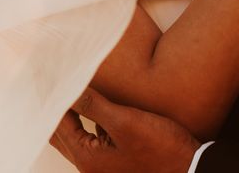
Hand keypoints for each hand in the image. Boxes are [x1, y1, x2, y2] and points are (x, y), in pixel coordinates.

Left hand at [52, 88, 199, 172]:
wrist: (189, 170)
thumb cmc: (161, 149)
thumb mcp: (126, 122)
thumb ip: (94, 106)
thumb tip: (68, 88)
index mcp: (87, 158)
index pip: (58, 122)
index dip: (53, 95)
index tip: (49, 74)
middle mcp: (90, 166)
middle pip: (61, 132)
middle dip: (56, 106)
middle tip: (53, 80)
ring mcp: (102, 166)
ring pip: (75, 135)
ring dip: (70, 113)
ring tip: (68, 88)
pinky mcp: (115, 161)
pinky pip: (91, 138)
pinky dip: (86, 120)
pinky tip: (93, 105)